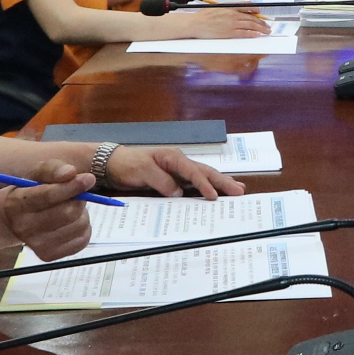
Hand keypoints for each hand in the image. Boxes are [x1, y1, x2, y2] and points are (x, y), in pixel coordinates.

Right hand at [0, 166, 94, 263]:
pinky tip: (71, 223)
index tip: (89, 179)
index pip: (48, 196)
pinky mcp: (49, 255)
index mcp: (18, 203)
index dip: (71, 187)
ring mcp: (36, 245)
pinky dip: (84, 228)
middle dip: (79, 199)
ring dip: (82, 214)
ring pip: (77, 226)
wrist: (14, 220)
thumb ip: (52, 169)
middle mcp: (24, 227)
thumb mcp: (36, 174)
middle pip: (67, 212)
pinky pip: (81, 240)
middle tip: (78, 194)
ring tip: (70, 208)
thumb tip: (71, 173)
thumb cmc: (30, 191)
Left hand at [106, 145, 243, 196]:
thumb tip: (178, 193)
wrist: (113, 164)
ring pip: (203, 177)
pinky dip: (208, 188)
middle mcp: (179, 163)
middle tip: (240, 191)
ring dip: (220, 183)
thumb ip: (160, 181)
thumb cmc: (127, 164)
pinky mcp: (175, 179)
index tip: (214, 196)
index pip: (193, 172)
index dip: (204, 184)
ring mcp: (178, 171)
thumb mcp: (141, 171)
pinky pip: (194, 184)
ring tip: (237, 189)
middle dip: (223, 182)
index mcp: (173, 158)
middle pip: (205, 172)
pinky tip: (217, 193)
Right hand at [171, 6, 271, 39]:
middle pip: (251, 17)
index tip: (261, 13)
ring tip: (266, 31)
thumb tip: (235, 10)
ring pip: (250, 25)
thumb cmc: (203, 17)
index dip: (256, 10)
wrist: (195, 24)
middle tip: (267, 25)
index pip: (246, 7)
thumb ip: (227, 9)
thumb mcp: (217, 8)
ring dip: (260, 28)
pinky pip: (244, 33)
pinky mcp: (229, 32)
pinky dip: (252, 33)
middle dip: (261, 22)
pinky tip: (257, 35)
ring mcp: (231, 24)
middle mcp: (232, 14)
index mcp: (229, 7)